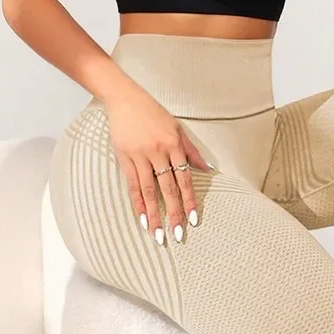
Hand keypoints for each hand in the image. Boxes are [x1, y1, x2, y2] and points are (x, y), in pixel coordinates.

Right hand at [102, 82, 213, 243]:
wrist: (125, 99)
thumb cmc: (154, 113)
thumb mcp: (178, 128)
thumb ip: (192, 151)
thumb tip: (208, 169)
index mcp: (174, 145)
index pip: (184, 179)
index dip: (189, 200)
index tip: (193, 219)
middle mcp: (158, 152)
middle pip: (168, 189)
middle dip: (174, 213)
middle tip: (178, 234)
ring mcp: (140, 156)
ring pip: (149, 191)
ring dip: (155, 214)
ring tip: (158, 234)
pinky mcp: (124, 158)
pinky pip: (133, 185)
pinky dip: (137, 203)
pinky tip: (142, 219)